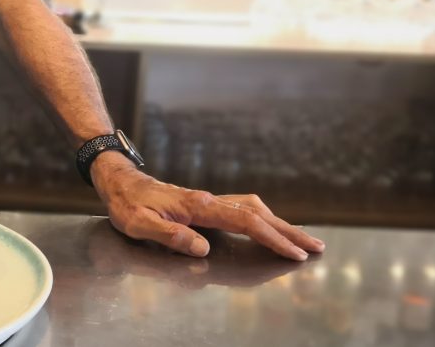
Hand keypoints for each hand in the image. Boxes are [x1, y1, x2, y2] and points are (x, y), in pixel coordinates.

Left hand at [90, 152, 324, 260]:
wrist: (118, 181)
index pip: (245, 222)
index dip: (271, 238)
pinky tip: (268, 225)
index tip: (294, 253)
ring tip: (301, 238)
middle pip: (258, 214)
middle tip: (316, 246)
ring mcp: (208, 200)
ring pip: (253, 209)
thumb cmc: (125, 203)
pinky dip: (263, 218)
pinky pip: (242, 209)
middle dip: (288, 231)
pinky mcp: (204, 203)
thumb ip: (170, 235)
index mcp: (198, 206)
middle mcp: (209, 200)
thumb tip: (203, 248)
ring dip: (279, 223)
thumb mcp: (139, 224)